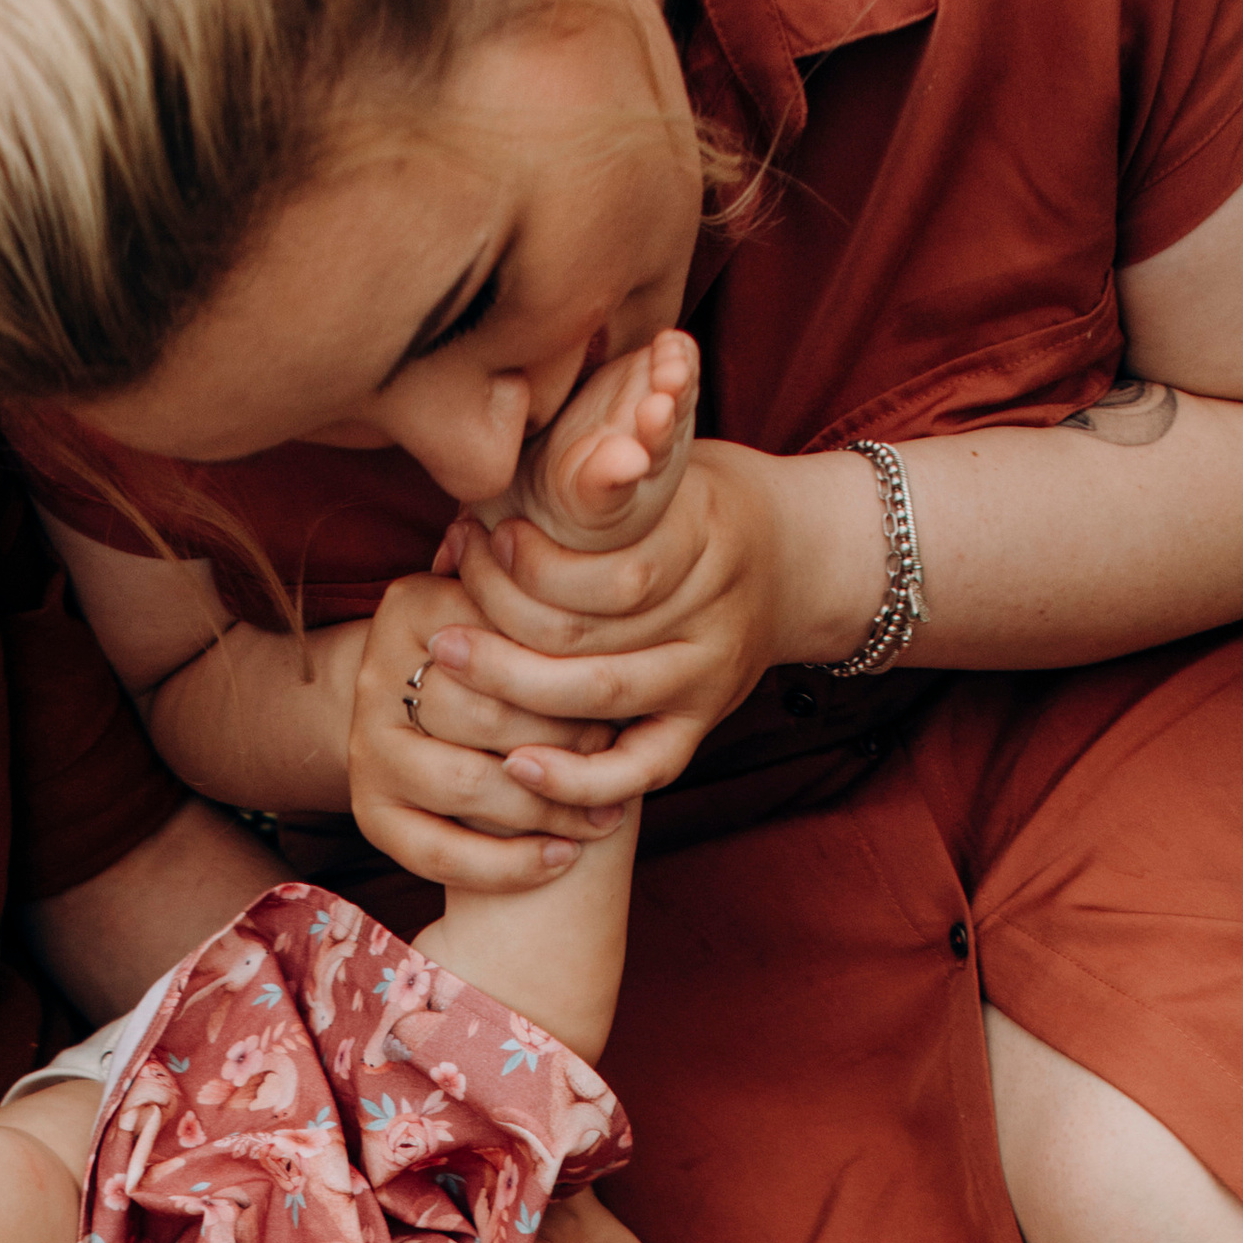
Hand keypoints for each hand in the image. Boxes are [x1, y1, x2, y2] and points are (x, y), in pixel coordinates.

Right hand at [348, 572, 624, 889]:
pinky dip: (507, 864)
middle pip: (482, 713)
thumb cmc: (501, 645)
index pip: (498, 639)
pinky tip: (562, 857)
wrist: (424, 704)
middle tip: (617, 754)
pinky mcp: (368, 812)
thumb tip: (561, 542)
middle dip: (562, 740)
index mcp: (412, 605)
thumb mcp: (513, 598)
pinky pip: (439, 853)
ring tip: (603, 812)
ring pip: (465, 785)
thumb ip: (540, 583)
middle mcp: (374, 674)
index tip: (620, 690)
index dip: (564, 671)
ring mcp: (364, 748)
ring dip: (545, 807)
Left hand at [420, 441, 798, 821]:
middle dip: (502, 621)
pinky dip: (578, 777)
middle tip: (441, 618)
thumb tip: (473, 514)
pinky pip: (641, 769)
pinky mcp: (703, 724)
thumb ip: (586, 484)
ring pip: (600, 694)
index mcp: (705, 532)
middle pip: (590, 631)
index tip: (478, 540)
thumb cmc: (696, 503)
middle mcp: (712, 609)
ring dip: (514, 689)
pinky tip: (518, 765)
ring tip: (452, 667)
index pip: (605, 567)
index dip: (530, 563)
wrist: (800, 559)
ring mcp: (710, 675)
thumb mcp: (659, 466)